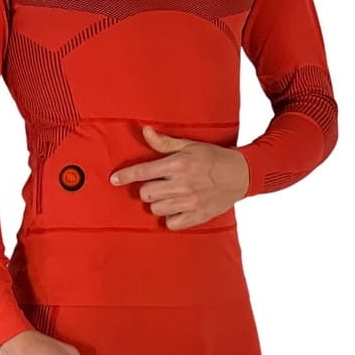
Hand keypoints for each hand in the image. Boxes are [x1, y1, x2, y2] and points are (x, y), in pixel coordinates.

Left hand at [109, 125, 249, 229]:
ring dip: (158, 202)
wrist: (240, 174)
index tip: (114, 179)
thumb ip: (164, 143)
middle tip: (158, 183)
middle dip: (147, 188)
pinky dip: (170, 217)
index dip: (126, 176)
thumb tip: (145, 131)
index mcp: (178, 165)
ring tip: (169, 194)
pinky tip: (176, 208)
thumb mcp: (188, 145)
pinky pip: (171, 223)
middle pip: (146, 193)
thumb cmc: (212, 157)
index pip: (144, 172)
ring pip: (156, 208)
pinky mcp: (197, 216)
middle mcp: (181, 184)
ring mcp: (189, 202)